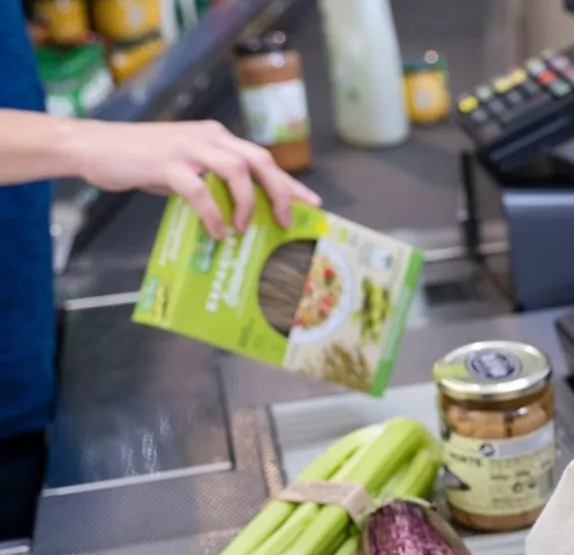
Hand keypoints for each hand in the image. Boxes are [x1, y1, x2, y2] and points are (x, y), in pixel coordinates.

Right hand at [66, 119, 319, 237]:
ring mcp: (187, 148)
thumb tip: (238, 214)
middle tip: (283, 221)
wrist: (95, 147)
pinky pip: (198, 190)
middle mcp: (208, 137)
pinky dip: (213, 214)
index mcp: (217, 138)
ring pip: (236, 170)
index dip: (290, 183)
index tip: (313, 204)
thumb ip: (211, 181)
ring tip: (243, 228)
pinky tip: (217, 232)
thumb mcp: (185, 167)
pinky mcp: (166, 164)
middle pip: (259, 161)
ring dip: (246, 203)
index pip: (263, 159)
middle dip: (280, 192)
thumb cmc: (141, 160)